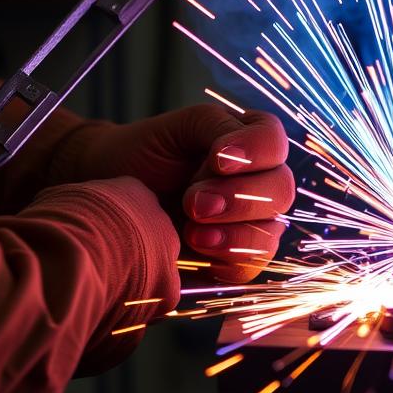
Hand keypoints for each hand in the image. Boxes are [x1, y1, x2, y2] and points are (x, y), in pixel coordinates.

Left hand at [59, 105, 293, 282]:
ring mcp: (252, 222)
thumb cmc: (147, 152)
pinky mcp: (236, 258)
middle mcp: (260, 180)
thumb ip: (215, 126)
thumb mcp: (181, 126)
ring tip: (193, 231)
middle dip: (239, 197)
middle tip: (193, 202)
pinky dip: (225, 259)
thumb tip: (233, 156)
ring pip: (270, 232)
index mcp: (251, 141)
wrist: (112, 190)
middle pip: (281, 190)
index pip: (275, 142)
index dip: (255, 151)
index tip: (218, 159)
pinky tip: (197, 248)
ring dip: (234, 233)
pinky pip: (250, 266)